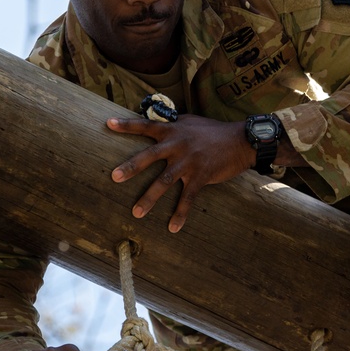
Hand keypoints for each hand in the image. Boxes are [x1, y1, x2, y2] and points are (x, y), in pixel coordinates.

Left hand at [107, 114, 254, 232]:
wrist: (241, 140)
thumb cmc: (212, 131)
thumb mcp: (189, 122)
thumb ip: (171, 126)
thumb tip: (155, 124)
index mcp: (172, 130)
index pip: (145, 125)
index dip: (127, 125)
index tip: (108, 124)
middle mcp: (177, 145)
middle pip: (149, 156)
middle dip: (131, 167)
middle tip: (114, 177)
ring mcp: (188, 162)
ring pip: (164, 181)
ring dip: (149, 198)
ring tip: (136, 212)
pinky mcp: (201, 176)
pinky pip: (188, 198)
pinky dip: (180, 214)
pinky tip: (173, 228)